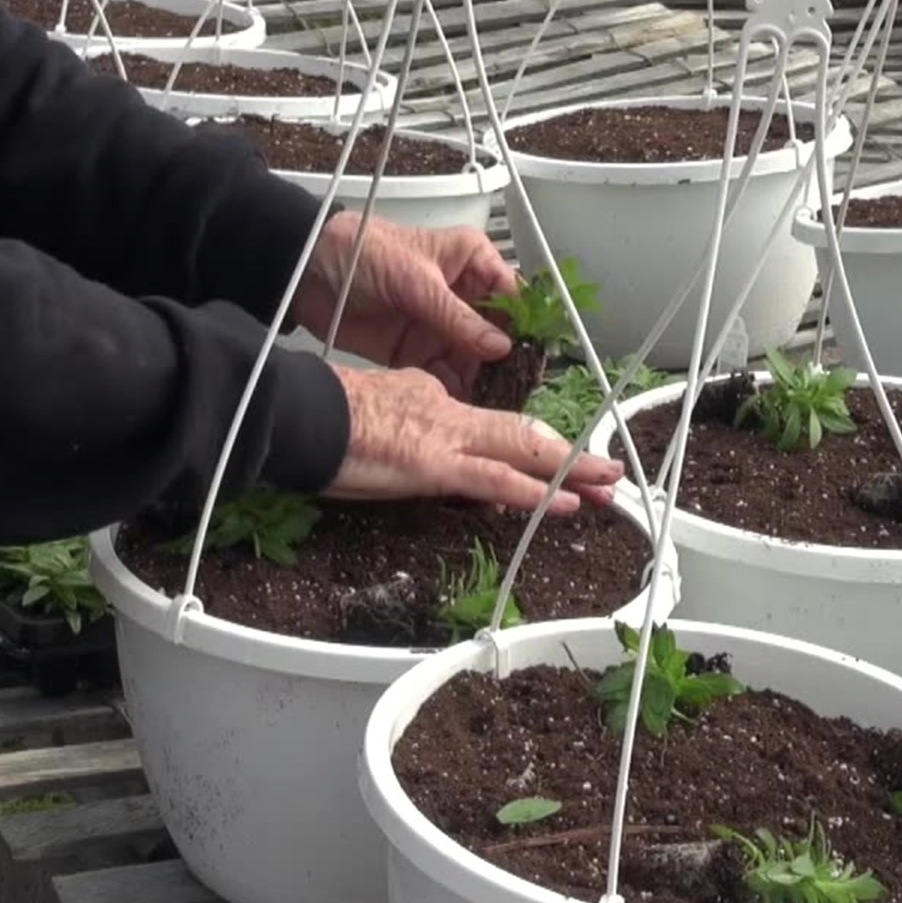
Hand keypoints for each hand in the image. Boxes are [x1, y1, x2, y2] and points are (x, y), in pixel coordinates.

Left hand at [292, 210, 519, 397]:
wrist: (307, 270)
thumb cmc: (360, 249)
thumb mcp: (416, 281)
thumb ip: (458, 318)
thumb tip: (499, 346)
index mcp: (471, 262)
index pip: (513, 297)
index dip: (525, 326)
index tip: (533, 356)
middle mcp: (463, 297)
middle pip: (499, 335)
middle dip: (507, 362)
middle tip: (516, 388)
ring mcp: (441, 326)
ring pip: (476, 360)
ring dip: (483, 381)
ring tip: (493, 403)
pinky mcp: (418, 351)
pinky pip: (446, 376)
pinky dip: (454, 392)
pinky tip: (463, 407)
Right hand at [323, 365, 622, 512]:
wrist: (295, 412)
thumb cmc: (320, 421)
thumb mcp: (374, 418)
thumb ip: (405, 433)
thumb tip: (416, 451)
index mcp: (434, 400)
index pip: (492, 425)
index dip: (528, 446)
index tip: (549, 461)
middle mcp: (450, 411)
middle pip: (523, 432)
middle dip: (569, 454)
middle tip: (606, 470)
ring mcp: (446, 437)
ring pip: (523, 450)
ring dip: (570, 470)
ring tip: (605, 485)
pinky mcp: (435, 463)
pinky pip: (495, 478)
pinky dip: (533, 491)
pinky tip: (562, 503)